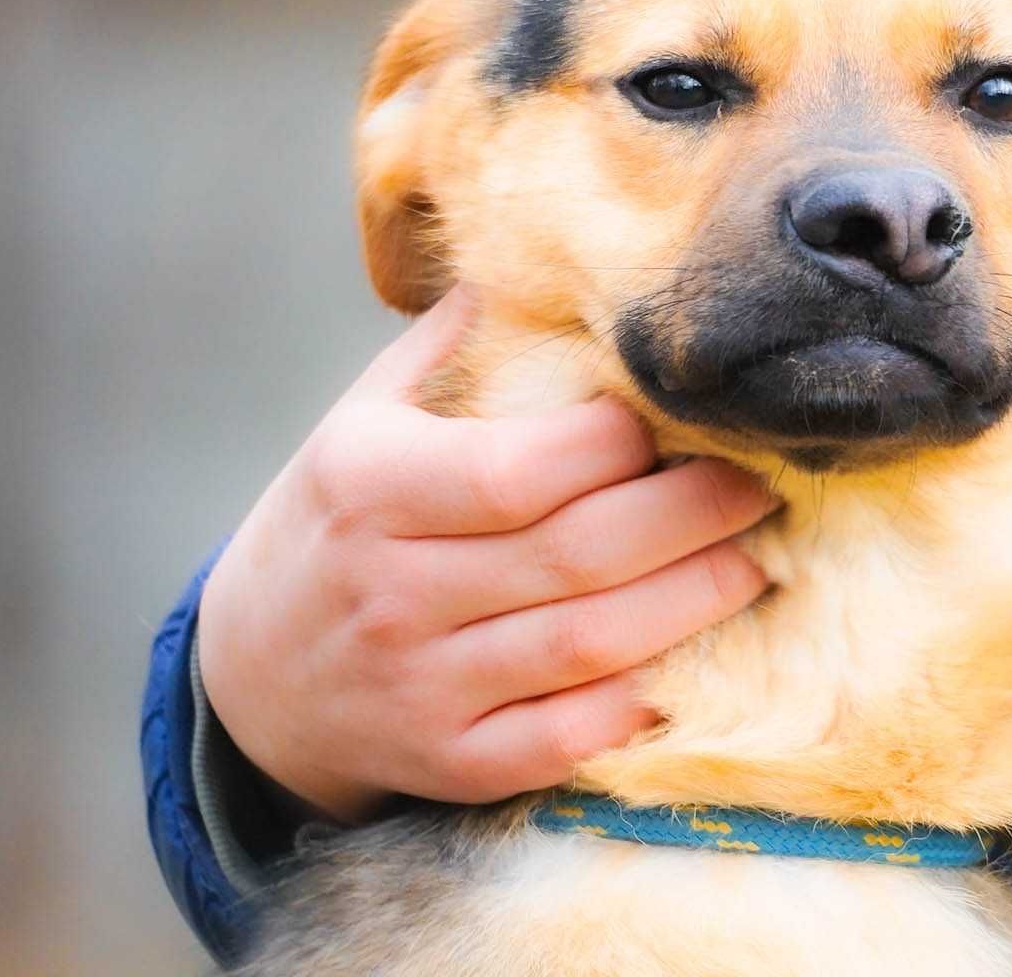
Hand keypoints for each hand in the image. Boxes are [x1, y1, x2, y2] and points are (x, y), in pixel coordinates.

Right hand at [196, 287, 774, 824]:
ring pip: (591, 645)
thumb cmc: (337, 523)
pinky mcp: (449, 762)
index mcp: (369, 486)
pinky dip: (640, 701)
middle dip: (694, 515)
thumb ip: (450, 344)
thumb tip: (539, 250)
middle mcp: (391, 590)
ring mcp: (421, 685)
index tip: (683, 415)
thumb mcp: (360, 421)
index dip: (620, 442)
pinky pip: (567, 737)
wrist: (249, 679)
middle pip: (578, 553)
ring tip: (757, 558)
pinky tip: (697, 658)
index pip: (520, 468)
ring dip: (695, 600)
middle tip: (762, 483)